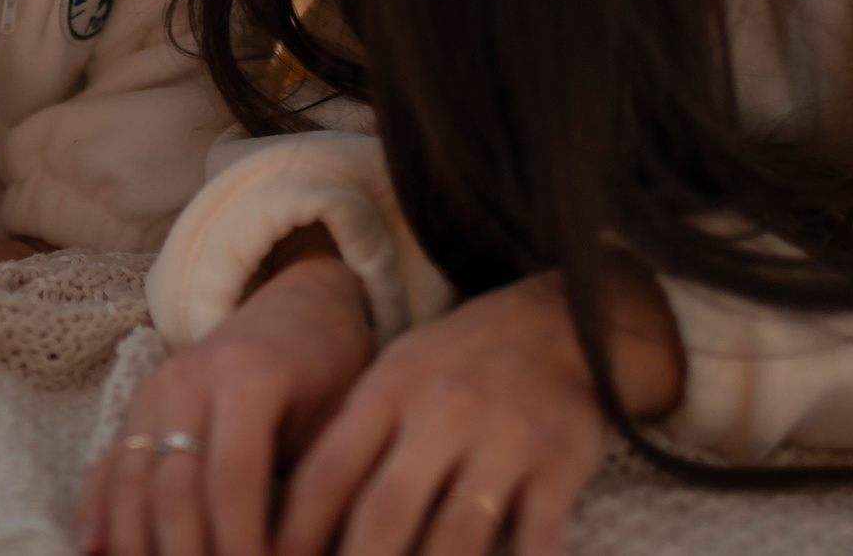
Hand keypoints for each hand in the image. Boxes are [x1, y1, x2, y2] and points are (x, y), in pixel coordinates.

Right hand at [78, 247, 375, 555]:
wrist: (299, 307)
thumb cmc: (330, 374)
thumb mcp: (334, 422)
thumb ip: (311, 488)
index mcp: (250, 377)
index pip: (234, 482)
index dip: (242, 546)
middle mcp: (190, 378)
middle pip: (174, 489)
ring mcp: (156, 388)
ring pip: (132, 481)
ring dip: (139, 545)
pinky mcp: (138, 402)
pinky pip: (108, 463)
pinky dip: (97, 511)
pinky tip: (91, 550)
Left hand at [271, 256, 681, 555]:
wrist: (561, 318)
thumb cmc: (459, 362)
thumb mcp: (397, 376)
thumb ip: (353, 438)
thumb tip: (291, 515)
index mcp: (389, 390)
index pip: (326, 472)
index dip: (295, 534)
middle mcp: (442, 412)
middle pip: (385, 512)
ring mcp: (503, 439)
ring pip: (456, 538)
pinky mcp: (559, 464)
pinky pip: (539, 540)